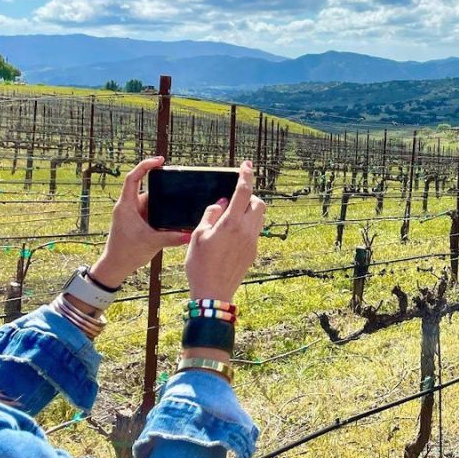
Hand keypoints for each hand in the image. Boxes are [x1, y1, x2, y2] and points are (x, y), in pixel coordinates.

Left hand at [90, 157, 190, 287]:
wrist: (115, 266)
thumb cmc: (127, 253)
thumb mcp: (152, 243)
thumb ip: (172, 238)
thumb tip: (190, 234)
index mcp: (126, 206)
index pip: (133, 178)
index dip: (145, 166)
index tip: (159, 160)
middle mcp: (128, 206)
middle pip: (146, 189)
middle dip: (161, 187)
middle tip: (178, 184)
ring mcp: (132, 213)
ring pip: (150, 201)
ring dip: (163, 202)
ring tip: (178, 202)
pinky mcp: (136, 221)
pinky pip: (151, 211)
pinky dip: (161, 211)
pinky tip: (172, 215)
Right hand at [185, 161, 265, 303]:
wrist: (213, 292)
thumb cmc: (200, 264)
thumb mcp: (198, 235)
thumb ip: (211, 214)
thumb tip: (222, 203)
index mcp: (231, 223)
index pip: (243, 191)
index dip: (246, 175)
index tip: (247, 164)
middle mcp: (246, 230)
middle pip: (258, 203)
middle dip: (249, 196)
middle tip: (234, 200)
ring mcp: (252, 242)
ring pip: (260, 217)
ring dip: (250, 210)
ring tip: (232, 217)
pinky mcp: (253, 251)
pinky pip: (255, 230)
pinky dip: (247, 224)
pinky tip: (232, 233)